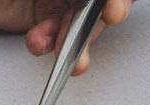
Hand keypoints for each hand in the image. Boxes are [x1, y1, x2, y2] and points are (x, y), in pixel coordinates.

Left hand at [0, 0, 133, 74]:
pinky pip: (52, 32)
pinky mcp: (34, 16)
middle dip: (94, 20)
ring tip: (64, 54)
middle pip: (94, 2)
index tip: (115, 8)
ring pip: (77, 19)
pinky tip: (38, 43)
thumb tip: (86, 0)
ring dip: (74, 39)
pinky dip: (50, 41)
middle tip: (96, 32)